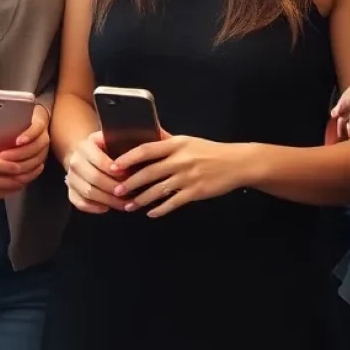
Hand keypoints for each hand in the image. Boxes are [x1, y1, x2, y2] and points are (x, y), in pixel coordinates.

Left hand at [0, 105, 50, 176]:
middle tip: (2, 156)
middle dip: (20, 153)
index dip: (29, 135)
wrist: (32, 123)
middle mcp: (44, 135)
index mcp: (39, 121)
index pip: (38, 127)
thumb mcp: (13, 114)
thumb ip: (6, 120)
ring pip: (38, 159)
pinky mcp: (41, 159)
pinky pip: (37, 169)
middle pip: (37, 146)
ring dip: (22, 165)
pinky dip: (28, 174)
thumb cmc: (18, 118)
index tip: (17, 140)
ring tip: (5, 168)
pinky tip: (16, 177)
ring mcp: (44, 148)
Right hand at [64, 131, 126, 213]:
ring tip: (124, 204)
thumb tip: (132, 153)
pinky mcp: (70, 191)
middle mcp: (75, 162)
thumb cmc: (101, 148)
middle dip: (114, 188)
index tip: (128, 175)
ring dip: (107, 200)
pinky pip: (80, 203)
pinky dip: (93, 207)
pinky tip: (106, 208)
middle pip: (94, 178)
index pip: (99, 160)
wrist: (81, 154)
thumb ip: (117, 143)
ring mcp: (71, 178)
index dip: (114, 169)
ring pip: (88, 192)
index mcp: (85, 147)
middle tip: (129, 193)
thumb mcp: (107, 139)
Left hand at [113, 134, 245, 216]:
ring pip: (158, 190)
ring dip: (141, 199)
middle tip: (116, 190)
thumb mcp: (188, 141)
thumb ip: (168, 142)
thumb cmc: (209, 151)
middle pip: (149, 172)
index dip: (128, 158)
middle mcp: (180, 159)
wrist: (235, 163)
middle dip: (130, 183)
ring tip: (129, 206)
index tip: (114, 166)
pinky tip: (151, 213)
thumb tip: (148, 136)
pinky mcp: (195, 192)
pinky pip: (173, 202)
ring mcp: (187, 177)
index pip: (146, 149)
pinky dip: (160, 209)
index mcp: (176, 144)